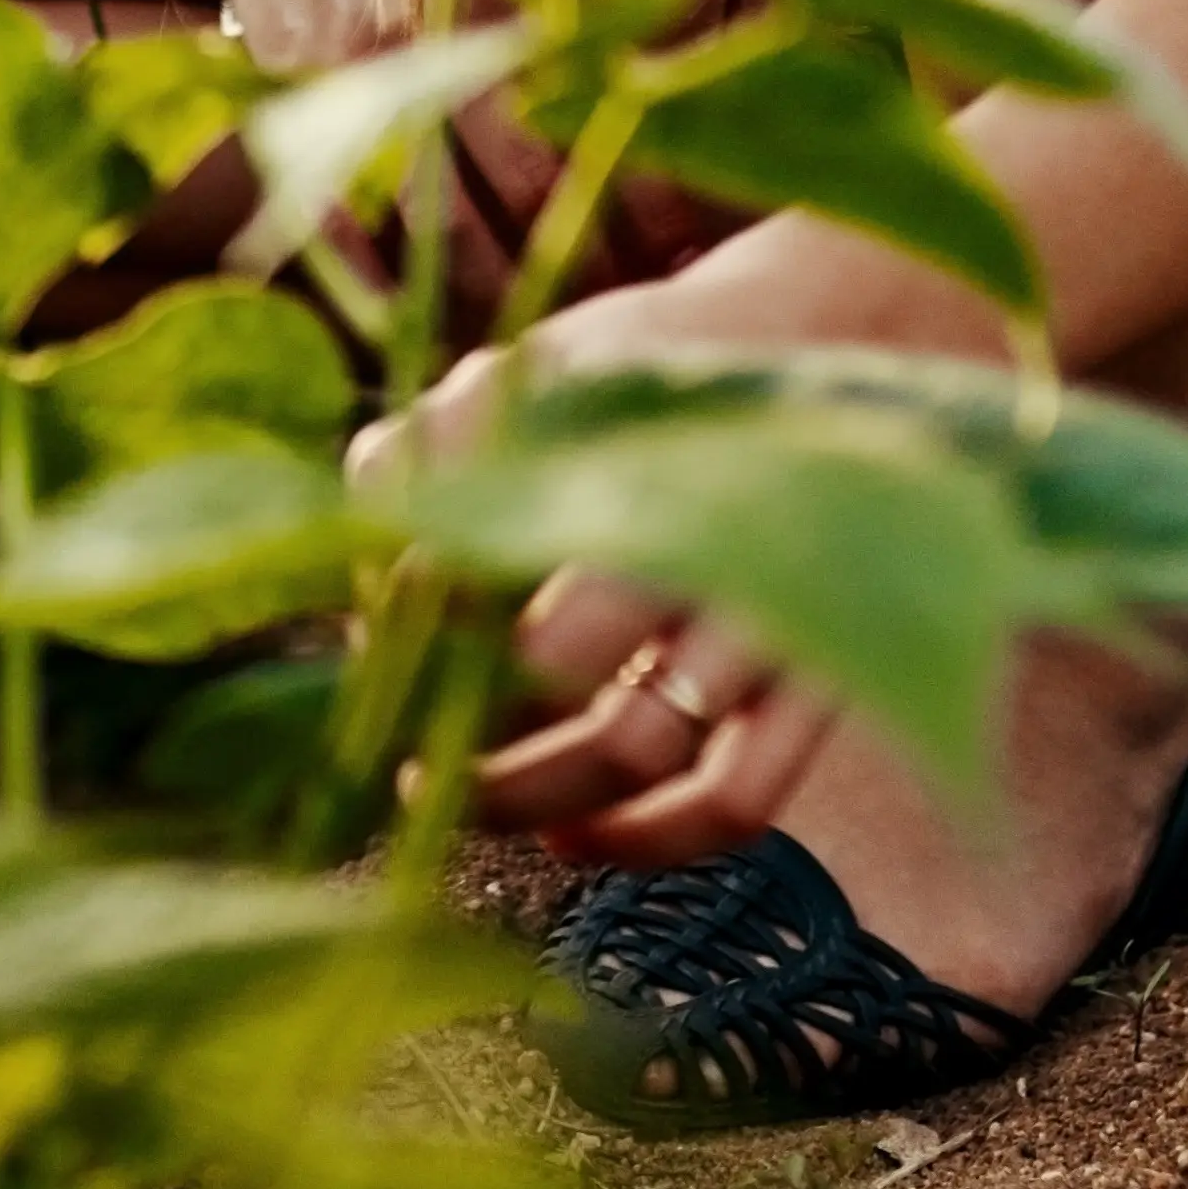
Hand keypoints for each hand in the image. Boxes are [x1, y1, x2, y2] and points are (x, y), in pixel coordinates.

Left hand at [381, 207, 1017, 861]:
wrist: (815, 348)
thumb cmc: (648, 371)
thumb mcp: (538, 366)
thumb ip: (437, 437)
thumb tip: (367, 548)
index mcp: (622, 447)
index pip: (481, 555)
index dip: (413, 618)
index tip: (378, 648)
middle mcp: (704, 531)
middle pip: (554, 658)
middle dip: (462, 714)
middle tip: (402, 739)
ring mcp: (771, 616)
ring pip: (640, 745)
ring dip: (534, 794)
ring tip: (468, 799)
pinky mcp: (820, 686)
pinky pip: (739, 797)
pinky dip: (649, 840)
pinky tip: (574, 838)